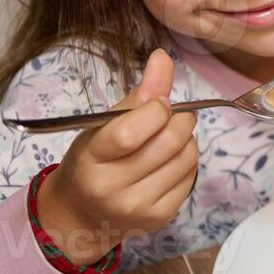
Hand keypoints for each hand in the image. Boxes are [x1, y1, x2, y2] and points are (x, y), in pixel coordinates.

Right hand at [35, 48, 198, 265]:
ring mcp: (139, 206)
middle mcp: (113, 188)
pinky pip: (191, 176)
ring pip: (186, 158)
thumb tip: (163, 57)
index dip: (156, 109)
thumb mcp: (100, 127)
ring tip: (170, 135)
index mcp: (92, 160)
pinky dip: (187, 159)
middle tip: (173, 114)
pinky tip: (170, 158)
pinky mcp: (161, 216)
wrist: (82, 215)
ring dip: (186, 138)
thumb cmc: (91, 162)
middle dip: (180, 119)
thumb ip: (136, 95)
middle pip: (168, 143)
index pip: (130, 132)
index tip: (160, 102)